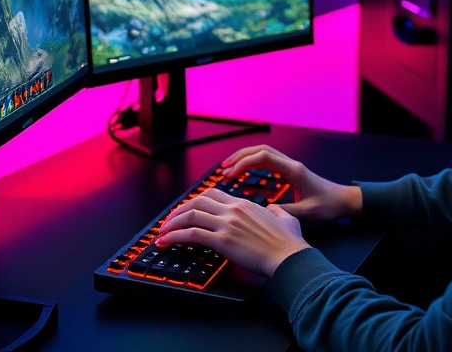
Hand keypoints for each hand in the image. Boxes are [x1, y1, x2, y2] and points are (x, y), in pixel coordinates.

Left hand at [157, 188, 310, 277]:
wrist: (289, 257)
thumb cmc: (288, 243)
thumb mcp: (285, 218)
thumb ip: (275, 211)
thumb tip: (272, 209)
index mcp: (244, 204)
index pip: (212, 194)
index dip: (195, 201)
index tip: (186, 209)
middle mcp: (232, 210)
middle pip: (196, 201)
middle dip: (178, 211)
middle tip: (169, 221)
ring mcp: (226, 224)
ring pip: (190, 215)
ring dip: (171, 224)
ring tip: (162, 233)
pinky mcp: (222, 241)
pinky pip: (191, 234)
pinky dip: (174, 236)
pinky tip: (167, 242)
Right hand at [221, 144, 362, 221]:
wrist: (344, 201)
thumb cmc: (329, 206)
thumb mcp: (307, 213)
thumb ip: (285, 213)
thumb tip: (264, 214)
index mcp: (294, 171)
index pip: (264, 157)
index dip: (245, 163)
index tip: (231, 174)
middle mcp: (291, 165)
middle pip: (260, 150)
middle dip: (239, 157)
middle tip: (223, 169)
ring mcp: (290, 167)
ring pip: (263, 154)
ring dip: (244, 159)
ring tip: (228, 170)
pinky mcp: (290, 172)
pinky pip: (267, 163)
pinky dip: (253, 165)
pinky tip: (243, 175)